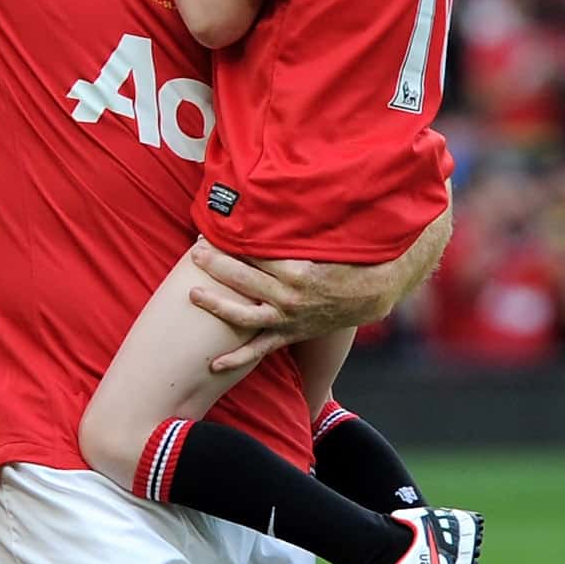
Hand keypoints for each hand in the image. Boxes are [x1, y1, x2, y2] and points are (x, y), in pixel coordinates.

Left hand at [185, 240, 403, 373]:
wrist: (372, 291)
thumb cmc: (347, 257)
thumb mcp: (324, 236)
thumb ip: (296, 224)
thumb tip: (274, 199)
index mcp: (297, 269)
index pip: (253, 251)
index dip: (231, 239)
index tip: (213, 228)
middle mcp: (288, 296)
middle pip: (241, 277)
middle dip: (214, 263)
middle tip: (195, 251)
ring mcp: (287, 318)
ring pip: (242, 315)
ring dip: (215, 304)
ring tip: (192, 293)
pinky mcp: (289, 333)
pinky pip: (259, 349)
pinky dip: (237, 358)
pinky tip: (215, 364)